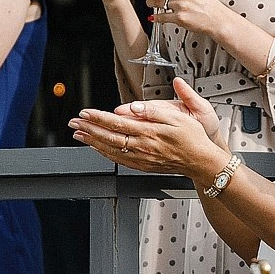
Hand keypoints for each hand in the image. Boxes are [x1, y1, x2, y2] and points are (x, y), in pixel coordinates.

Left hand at [69, 96, 226, 179]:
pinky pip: (119, 160)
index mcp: (149, 133)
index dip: (98, 118)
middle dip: (89, 130)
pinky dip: (105, 154)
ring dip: (92, 142)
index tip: (85, 113)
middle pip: (109, 138)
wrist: (201, 162)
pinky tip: (98, 148)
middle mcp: (143, 147)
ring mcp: (142, 158)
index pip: (117, 124)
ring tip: (79, 135)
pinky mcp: (143, 165)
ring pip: (111, 150)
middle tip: (74, 123)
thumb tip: (133, 107)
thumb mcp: (178, 117)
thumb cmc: (192, 138)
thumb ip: (153, 111)